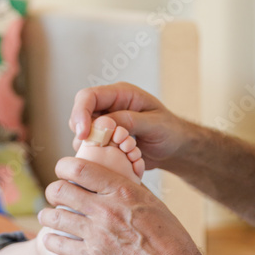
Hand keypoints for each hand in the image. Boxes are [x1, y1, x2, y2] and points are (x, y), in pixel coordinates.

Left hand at [38, 156, 209, 254]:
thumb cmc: (169, 238)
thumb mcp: (153, 203)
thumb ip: (129, 189)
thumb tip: (114, 177)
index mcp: (122, 191)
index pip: (79, 168)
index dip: (64, 166)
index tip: (63, 170)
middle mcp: (105, 210)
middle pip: (59, 190)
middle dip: (53, 190)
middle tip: (56, 195)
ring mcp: (96, 235)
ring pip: (53, 217)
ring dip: (48, 215)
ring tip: (50, 216)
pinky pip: (57, 244)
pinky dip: (51, 240)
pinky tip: (53, 239)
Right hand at [69, 83, 192, 171]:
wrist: (174, 148)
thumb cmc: (170, 131)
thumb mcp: (155, 124)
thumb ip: (130, 121)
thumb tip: (104, 124)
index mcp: (120, 94)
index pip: (88, 96)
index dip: (80, 113)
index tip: (84, 134)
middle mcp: (108, 106)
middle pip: (80, 115)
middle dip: (84, 133)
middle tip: (99, 149)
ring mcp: (105, 124)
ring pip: (83, 134)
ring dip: (92, 147)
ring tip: (118, 154)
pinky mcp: (105, 140)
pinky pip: (91, 147)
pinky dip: (98, 156)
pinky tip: (116, 161)